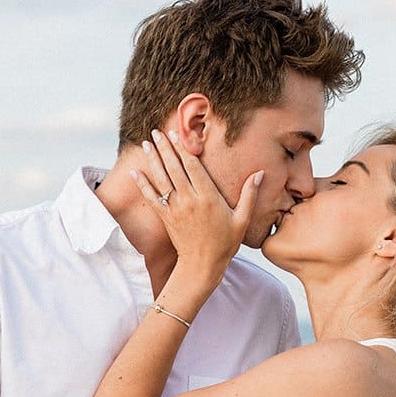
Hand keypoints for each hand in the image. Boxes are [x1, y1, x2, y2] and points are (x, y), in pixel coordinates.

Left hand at [130, 128, 262, 276]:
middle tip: (157, 131)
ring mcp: (175, 209)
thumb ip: (249, 195)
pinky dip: (142, 184)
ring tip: (146, 143)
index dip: (183, 149)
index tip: (176, 134)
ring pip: (161, 179)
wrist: (202, 265)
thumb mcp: (242, 219)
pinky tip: (135, 171)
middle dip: (165, 148)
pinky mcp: (165, 218)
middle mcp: (189, 200)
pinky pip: (151, 197)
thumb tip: (260, 174)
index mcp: (208, 197)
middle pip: (174, 168)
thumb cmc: (225, 243)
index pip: (193, 167)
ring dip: (153, 160)